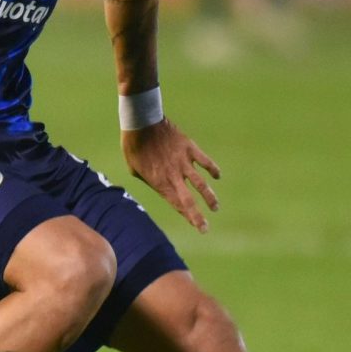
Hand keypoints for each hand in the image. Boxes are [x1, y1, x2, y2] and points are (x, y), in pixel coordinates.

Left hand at [122, 118, 221, 232]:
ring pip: (201, 184)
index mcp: (159, 182)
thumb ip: (148, 179)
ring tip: (215, 207)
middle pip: (189, 200)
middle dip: (198, 216)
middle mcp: (173, 175)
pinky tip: (217, 175)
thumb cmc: (133, 146)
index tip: (196, 226)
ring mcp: (183, 162)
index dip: (187, 216)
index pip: (176, 204)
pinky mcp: (189, 148)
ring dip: (209, 197)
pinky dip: (212, 169)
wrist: (141, 123)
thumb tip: (156, 183)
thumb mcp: (134, 169)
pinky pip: (205, 161)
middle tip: (205, 228)